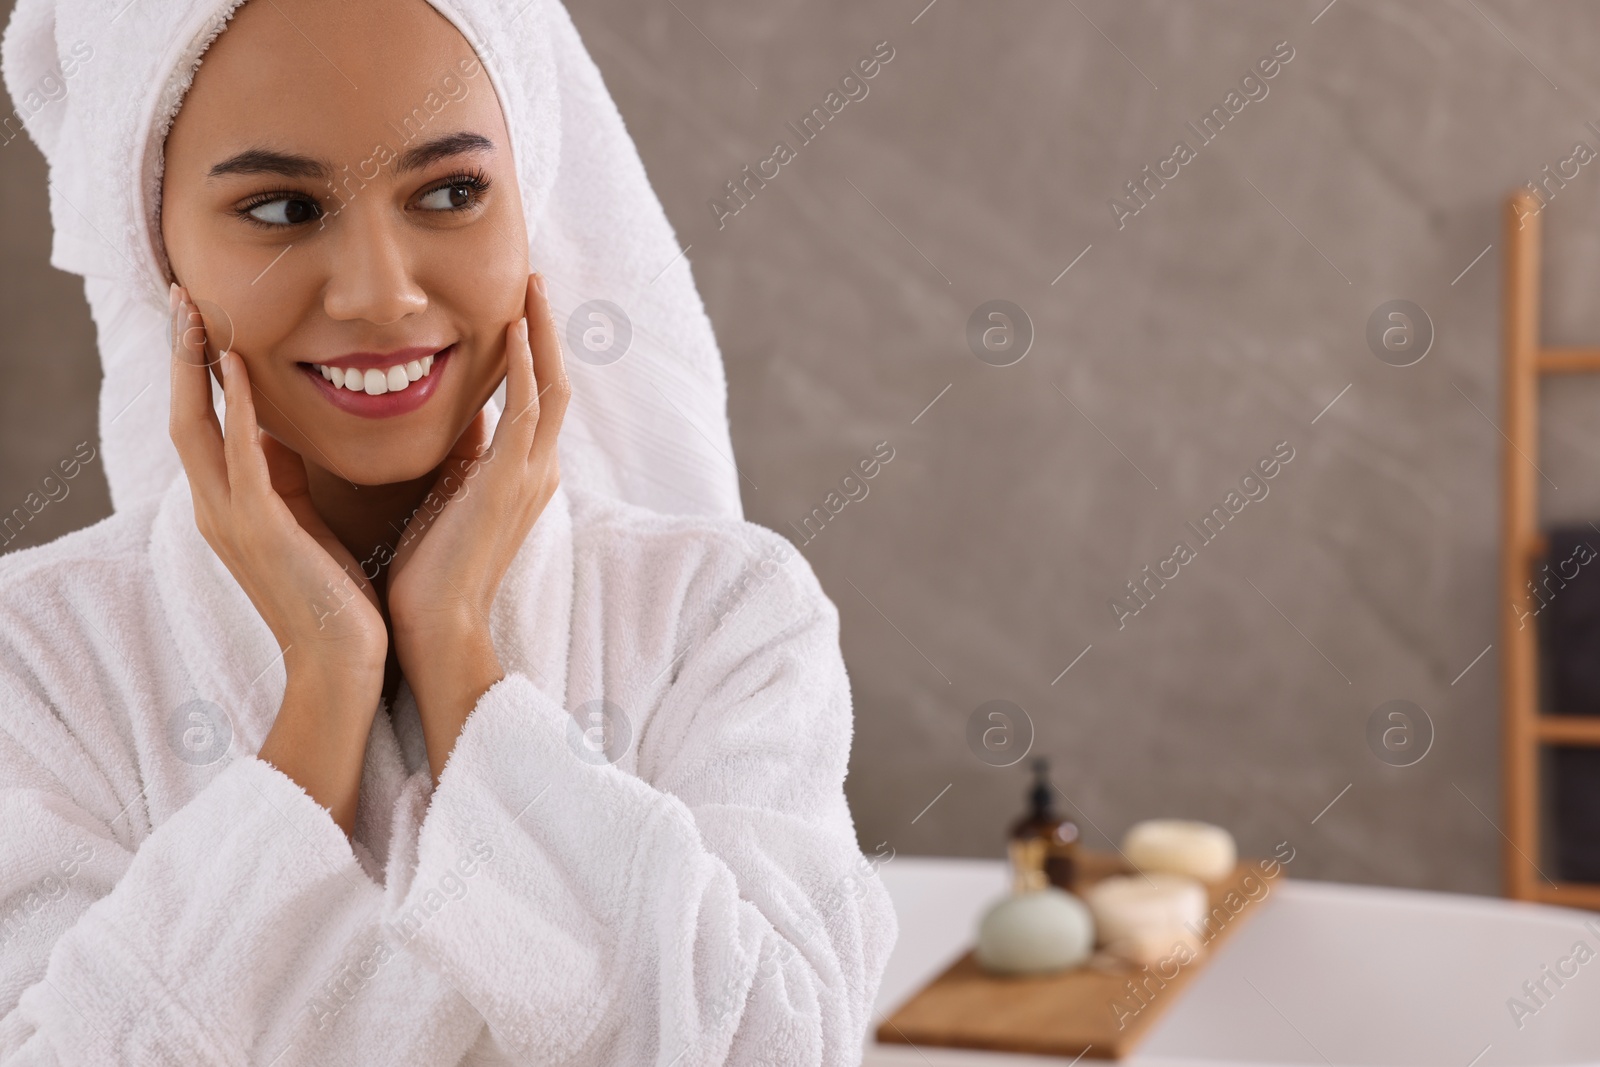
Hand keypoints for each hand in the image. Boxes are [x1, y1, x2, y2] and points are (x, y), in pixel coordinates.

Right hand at [167, 283, 386, 833]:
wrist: (345, 664)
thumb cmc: (338, 597)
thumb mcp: (308, 523)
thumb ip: (291, 479)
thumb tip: (289, 432)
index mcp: (235, 505)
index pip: (204, 421)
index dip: (198, 368)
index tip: (204, 316)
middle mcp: (220, 508)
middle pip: (182, 413)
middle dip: (180, 354)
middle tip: (181, 295)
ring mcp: (232, 519)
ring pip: (194, 427)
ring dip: (191, 367)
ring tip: (193, 311)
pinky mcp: (259, 531)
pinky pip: (238, 458)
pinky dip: (234, 409)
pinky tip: (236, 367)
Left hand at [386, 272, 570, 782]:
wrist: (435, 629)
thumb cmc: (430, 575)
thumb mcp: (447, 503)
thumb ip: (462, 463)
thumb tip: (463, 427)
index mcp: (520, 477)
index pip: (536, 399)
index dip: (532, 351)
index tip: (517, 306)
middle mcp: (537, 472)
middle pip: (556, 381)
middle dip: (547, 328)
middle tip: (534, 277)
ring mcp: (530, 477)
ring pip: (553, 386)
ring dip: (543, 332)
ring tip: (532, 283)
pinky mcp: (511, 483)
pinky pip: (529, 411)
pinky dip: (527, 367)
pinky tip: (515, 327)